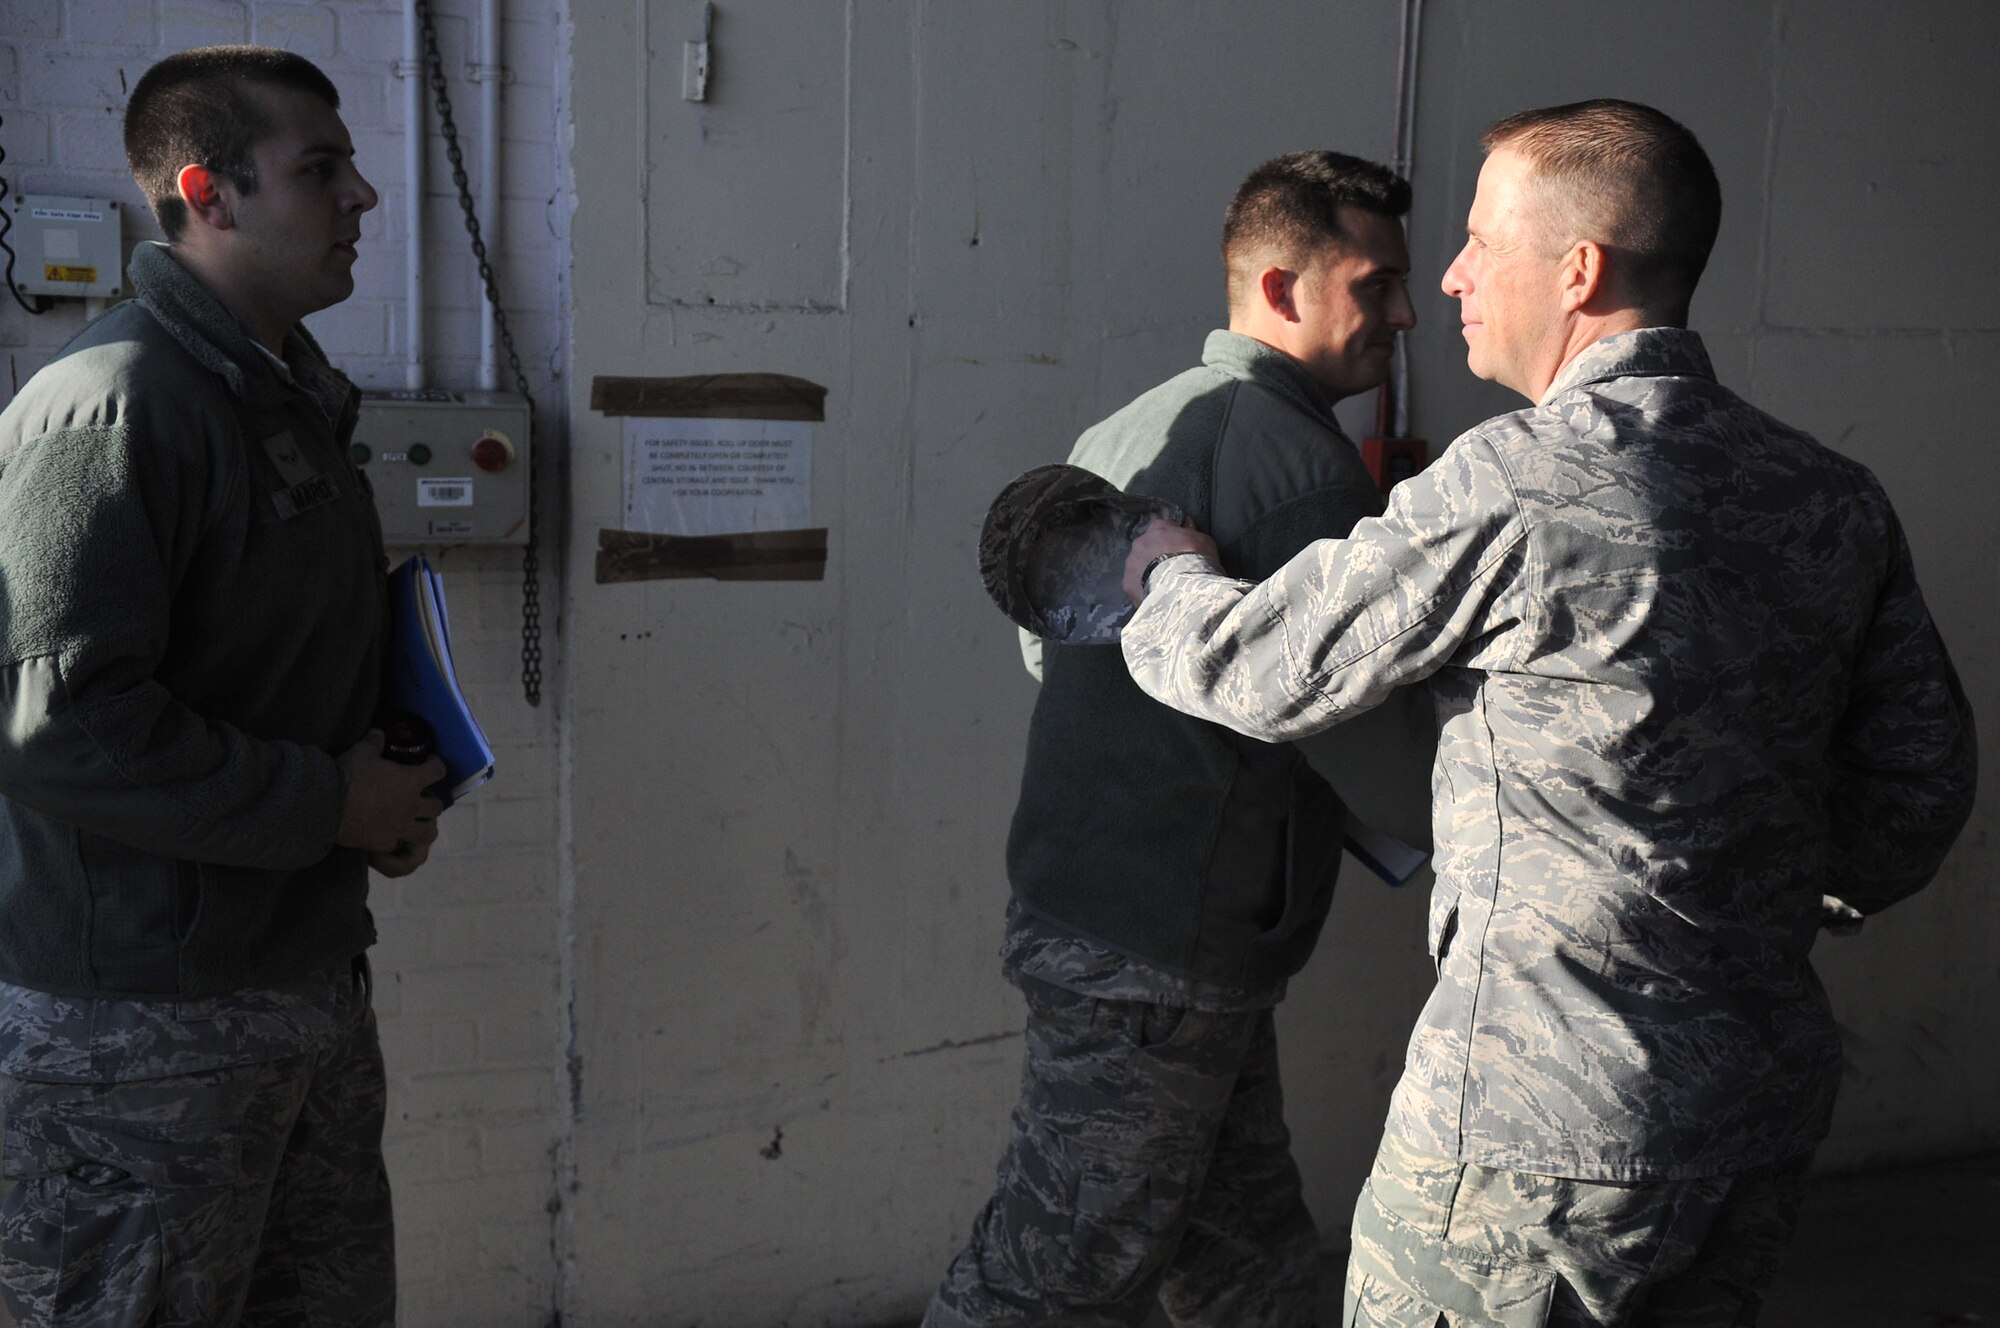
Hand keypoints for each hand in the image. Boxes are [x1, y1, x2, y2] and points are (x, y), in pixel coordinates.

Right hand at [336, 730, 445, 873]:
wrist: (327, 805)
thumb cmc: (350, 774)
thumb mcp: (362, 751)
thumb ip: (374, 742)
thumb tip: (378, 733)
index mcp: (411, 782)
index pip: (437, 771)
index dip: (437, 765)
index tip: (431, 761)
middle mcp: (411, 807)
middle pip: (437, 807)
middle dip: (433, 801)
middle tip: (424, 796)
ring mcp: (399, 828)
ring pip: (427, 833)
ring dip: (425, 826)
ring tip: (418, 823)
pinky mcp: (383, 843)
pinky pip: (396, 843)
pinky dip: (395, 839)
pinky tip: (388, 835)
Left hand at [1123, 517, 1218, 605]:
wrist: (1180, 585)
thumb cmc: (1195, 558)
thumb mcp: (1203, 541)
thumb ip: (1193, 532)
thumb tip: (1187, 524)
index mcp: (1158, 527)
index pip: (1163, 528)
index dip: (1172, 538)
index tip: (1180, 548)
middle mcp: (1140, 542)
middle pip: (1148, 546)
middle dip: (1156, 554)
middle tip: (1170, 568)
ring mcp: (1131, 562)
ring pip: (1139, 565)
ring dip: (1148, 571)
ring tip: (1162, 584)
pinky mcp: (1127, 582)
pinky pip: (1135, 584)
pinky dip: (1143, 588)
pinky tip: (1154, 595)